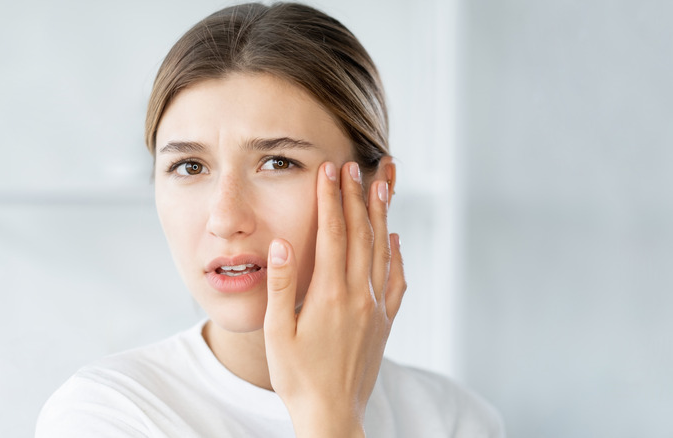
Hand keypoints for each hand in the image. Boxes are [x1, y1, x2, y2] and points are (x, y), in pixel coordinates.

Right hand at [264, 161, 406, 437]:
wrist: (332, 414)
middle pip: (360, 234)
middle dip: (357, 196)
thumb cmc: (298, 376)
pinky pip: (396, 280)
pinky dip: (396, 255)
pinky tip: (395, 239)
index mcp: (330, 294)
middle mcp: (358, 295)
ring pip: (382, 251)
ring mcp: (376, 308)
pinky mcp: (384, 322)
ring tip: (383, 185)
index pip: (332, 234)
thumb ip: (283, 286)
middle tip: (356, 165)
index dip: (331, 199)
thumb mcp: (279, 333)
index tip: (330, 170)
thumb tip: (284, 243)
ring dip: (381, 216)